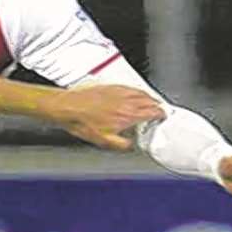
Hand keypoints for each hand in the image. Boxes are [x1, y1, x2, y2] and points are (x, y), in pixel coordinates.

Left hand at [49, 84, 166, 149]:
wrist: (68, 107)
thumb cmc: (83, 123)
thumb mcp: (104, 141)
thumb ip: (122, 144)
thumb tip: (131, 145)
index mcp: (128, 114)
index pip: (153, 111)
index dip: (161, 114)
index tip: (163, 116)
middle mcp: (126, 101)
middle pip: (150, 100)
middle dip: (157, 105)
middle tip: (159, 110)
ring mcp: (119, 92)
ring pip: (141, 92)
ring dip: (149, 97)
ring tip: (151, 102)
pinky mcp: (111, 86)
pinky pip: (130, 87)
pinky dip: (136, 91)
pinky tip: (134, 94)